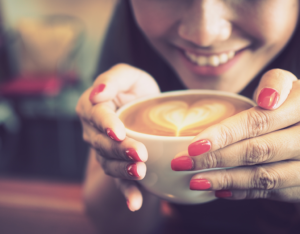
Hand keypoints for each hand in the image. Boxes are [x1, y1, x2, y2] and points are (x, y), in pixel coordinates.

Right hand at [76, 64, 159, 210]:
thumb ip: (113, 78)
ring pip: (110, 163)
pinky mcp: (117, 165)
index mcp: (92, 107)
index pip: (96, 116)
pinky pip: (119, 181)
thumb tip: (98, 93)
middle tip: (139, 154)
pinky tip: (135, 203)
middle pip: (103, 143)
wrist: (145, 110)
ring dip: (123, 170)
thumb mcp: (129, 76)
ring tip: (140, 173)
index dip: (106, 124)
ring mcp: (104, 151)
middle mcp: (94, 131)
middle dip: (120, 150)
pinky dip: (127, 192)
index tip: (119, 131)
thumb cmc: (136, 90)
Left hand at [172, 69, 299, 201]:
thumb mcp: (289, 85)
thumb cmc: (293, 104)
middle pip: (257, 151)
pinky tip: (219, 190)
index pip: (258, 122)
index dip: (224, 135)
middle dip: (215, 159)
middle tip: (181, 163)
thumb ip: (275, 83)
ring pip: (264, 177)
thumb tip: (266, 98)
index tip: (193, 146)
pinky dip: (242, 191)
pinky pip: (272, 192)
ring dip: (225, 180)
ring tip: (195, 181)